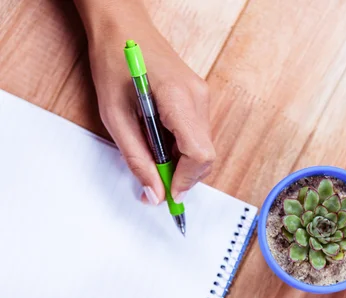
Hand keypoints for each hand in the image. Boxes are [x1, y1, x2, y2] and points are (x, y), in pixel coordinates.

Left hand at [80, 2, 214, 204]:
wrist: (121, 25)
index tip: (168, 195)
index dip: (185, 181)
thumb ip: (136, 158)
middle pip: (204, 156)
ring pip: (202, 148)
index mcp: (178, 99)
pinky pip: (197, 135)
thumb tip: (153, 194)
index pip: (199, 154)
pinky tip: (159, 144)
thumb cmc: (113, 61)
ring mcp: (201, 96)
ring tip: (153, 161)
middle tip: (156, 185)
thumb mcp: (115, 116)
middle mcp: (198, 97)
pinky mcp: (197, 97)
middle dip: (183, 177)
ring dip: (181, 164)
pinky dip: (181, 149)